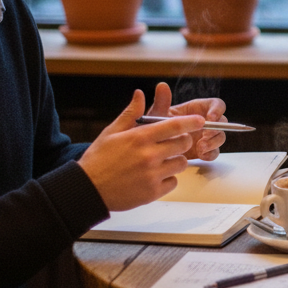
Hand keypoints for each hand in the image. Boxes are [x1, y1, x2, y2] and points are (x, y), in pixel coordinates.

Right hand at [78, 89, 202, 210]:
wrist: (87, 189)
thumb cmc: (98, 159)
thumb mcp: (112, 132)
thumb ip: (131, 113)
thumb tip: (140, 94)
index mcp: (140, 137)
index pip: (175, 125)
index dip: (191, 122)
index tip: (200, 121)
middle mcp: (148, 155)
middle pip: (183, 143)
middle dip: (181, 141)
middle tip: (172, 143)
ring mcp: (152, 175)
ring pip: (181, 163)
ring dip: (175, 160)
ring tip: (161, 161)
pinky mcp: (152, 192)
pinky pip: (173, 182)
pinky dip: (168, 179)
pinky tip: (154, 176)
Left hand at [148, 81, 225, 160]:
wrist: (153, 148)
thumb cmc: (156, 127)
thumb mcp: (157, 114)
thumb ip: (161, 102)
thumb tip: (162, 85)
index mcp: (198, 108)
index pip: (217, 104)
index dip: (217, 110)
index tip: (210, 118)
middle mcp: (205, 122)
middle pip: (222, 121)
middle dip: (216, 129)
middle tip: (205, 135)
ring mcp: (206, 137)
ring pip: (220, 137)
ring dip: (213, 142)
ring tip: (201, 147)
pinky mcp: (204, 151)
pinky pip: (214, 152)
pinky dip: (210, 154)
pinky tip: (201, 155)